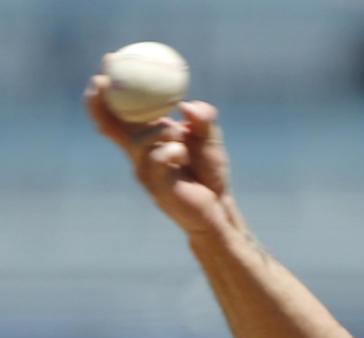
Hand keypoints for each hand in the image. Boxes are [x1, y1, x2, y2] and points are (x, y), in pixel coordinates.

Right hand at [85, 76, 234, 238]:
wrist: (220, 207)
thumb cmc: (210, 172)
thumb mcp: (210, 138)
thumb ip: (204, 118)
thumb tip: (188, 107)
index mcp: (146, 139)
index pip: (119, 114)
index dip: (107, 91)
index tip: (108, 63)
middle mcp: (140, 155)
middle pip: (110, 126)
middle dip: (101, 101)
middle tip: (101, 79)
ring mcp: (146, 173)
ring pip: (141, 141)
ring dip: (162, 131)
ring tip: (181, 137)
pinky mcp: (157, 188)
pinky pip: (158, 159)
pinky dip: (172, 150)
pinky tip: (183, 155)